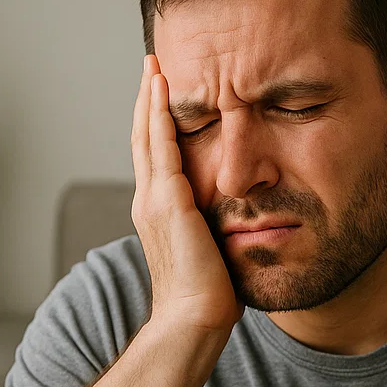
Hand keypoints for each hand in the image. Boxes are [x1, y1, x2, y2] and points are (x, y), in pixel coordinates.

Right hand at [130, 55, 240, 333]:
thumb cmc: (209, 298)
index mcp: (160, 214)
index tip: (162, 95)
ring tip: (154, 67)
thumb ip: (218, 231)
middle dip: (147, 101)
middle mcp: (149, 202)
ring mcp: (154, 200)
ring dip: (150, 98)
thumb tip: (243, 224)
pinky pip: (161, 145)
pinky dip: (159, 114)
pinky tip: (164, 89)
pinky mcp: (167, 201)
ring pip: (147, 135)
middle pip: (143, 138)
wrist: (193, 321)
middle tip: (151, 66)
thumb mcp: (214, 253)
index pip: (156, 158)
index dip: (156, 125)